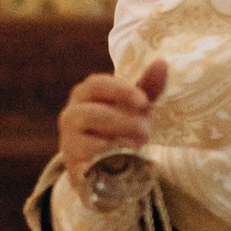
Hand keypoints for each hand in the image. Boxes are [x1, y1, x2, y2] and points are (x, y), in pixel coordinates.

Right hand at [60, 58, 165, 183]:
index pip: (96, 84)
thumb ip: (147, 87)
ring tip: (138, 146)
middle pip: (94, 114)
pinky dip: (111, 164)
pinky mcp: (73, 167)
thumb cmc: (118, 124)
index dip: (120, 91)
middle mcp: (71, 115)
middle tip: (146, 130)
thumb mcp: (134, 106)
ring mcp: (69, 142)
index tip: (144, 102)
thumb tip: (161, 62)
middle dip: (125, 123)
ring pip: (92, 143)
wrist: (102, 160)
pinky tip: (125, 161)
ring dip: (120, 144)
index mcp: (84, 94)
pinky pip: (92, 166)